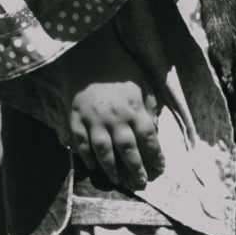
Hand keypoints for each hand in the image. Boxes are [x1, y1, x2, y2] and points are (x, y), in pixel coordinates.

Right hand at [59, 34, 163, 191]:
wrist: (88, 50)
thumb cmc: (120, 66)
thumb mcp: (143, 82)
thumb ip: (150, 106)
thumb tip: (154, 129)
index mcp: (135, 108)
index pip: (149, 139)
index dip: (155, 156)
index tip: (160, 167)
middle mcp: (115, 118)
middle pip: (128, 151)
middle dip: (136, 170)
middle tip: (140, 183)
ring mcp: (93, 119)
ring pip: (104, 152)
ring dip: (112, 169)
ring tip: (118, 180)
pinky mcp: (75, 117)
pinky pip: (81, 143)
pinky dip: (87, 157)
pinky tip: (94, 166)